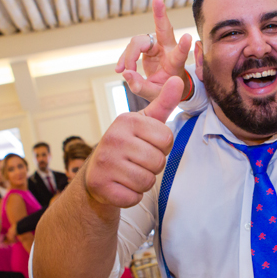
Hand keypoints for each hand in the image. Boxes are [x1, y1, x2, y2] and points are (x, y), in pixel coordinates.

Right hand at [83, 76, 183, 209]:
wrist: (98, 173)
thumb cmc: (128, 144)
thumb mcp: (145, 122)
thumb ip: (163, 102)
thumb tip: (179, 79)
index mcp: (126, 120)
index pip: (167, 138)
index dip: (162, 146)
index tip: (146, 144)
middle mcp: (113, 138)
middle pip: (158, 161)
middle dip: (153, 166)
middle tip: (137, 161)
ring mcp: (104, 163)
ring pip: (147, 181)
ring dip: (143, 182)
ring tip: (130, 172)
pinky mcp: (101, 186)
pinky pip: (134, 197)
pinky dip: (132, 196)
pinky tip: (120, 185)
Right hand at [115, 0, 192, 100]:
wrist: (164, 86)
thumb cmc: (163, 89)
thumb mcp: (154, 94)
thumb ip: (140, 86)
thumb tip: (126, 74)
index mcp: (175, 63)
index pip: (179, 54)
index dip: (183, 46)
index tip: (189, 36)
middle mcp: (167, 49)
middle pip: (163, 29)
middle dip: (160, 13)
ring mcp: (156, 45)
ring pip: (138, 42)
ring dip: (128, 56)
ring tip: (125, 71)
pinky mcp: (146, 45)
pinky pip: (131, 47)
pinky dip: (124, 58)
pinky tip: (120, 69)